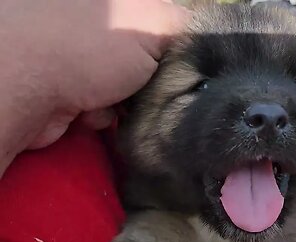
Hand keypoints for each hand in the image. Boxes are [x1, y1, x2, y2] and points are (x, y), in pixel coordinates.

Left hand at [0, 0, 187, 176]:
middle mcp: (100, 26)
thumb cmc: (95, 46)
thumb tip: (204, 42)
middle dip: (152, 78)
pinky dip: (103, 114)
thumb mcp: (156, 21)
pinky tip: (91, 110)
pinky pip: (105, 107)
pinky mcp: (70, 90)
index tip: (183, 65)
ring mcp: (82, 59)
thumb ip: (188, 27)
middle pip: (147, 58)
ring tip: (116, 100)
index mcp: (121, 4)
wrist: (28, 87)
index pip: (166, 24)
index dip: (177, 44)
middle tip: (152, 86)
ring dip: (128, 101)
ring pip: (128, 87)